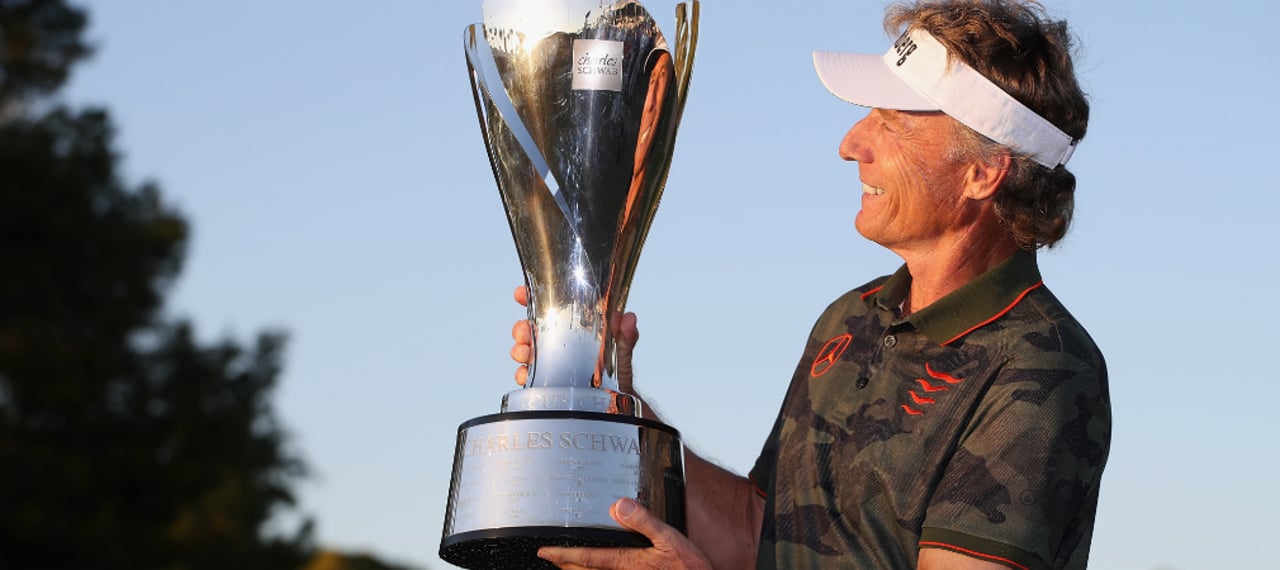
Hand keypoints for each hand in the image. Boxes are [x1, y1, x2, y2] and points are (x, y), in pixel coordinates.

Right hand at [510, 286, 639, 392]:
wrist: (615, 404)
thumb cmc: (617, 373)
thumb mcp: (621, 351)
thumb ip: (625, 336)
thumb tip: (628, 318)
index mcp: (570, 329)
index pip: (547, 308)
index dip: (529, 297)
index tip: (521, 293)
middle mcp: (555, 344)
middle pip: (528, 330)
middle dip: (521, 328)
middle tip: (525, 332)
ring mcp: (548, 363)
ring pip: (524, 352)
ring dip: (519, 350)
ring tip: (525, 353)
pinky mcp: (544, 384)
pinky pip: (527, 378)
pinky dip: (522, 375)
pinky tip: (526, 375)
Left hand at [538, 498, 710, 569]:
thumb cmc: (688, 568)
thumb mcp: (670, 539)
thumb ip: (644, 522)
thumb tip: (619, 505)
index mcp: (627, 562)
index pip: (586, 557)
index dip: (563, 554)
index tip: (544, 551)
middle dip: (565, 564)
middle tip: (550, 555)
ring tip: (566, 563)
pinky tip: (595, 568)